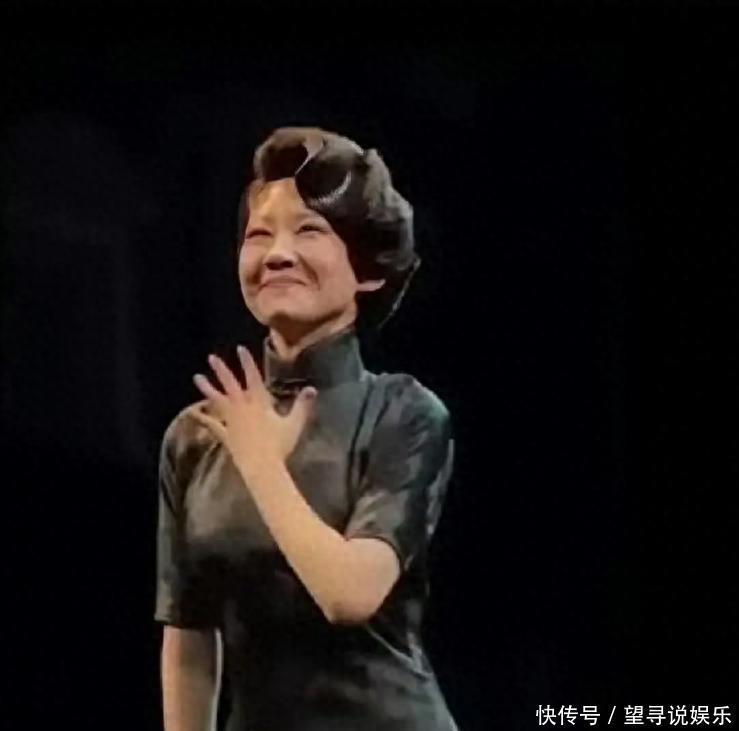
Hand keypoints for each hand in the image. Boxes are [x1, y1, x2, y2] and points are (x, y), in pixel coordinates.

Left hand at [189, 345, 316, 475]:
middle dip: (222, 370)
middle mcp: (242, 407)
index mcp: (259, 402)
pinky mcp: (226, 435)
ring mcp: (231, 421)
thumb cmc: (280, 444)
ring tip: (197, 377)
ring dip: (208, 388)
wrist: (262, 466)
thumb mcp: (295, 424)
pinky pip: (213, 425)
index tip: (240, 349)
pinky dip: (204, 419)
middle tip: (211, 357)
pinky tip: (195, 413)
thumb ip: (302, 405)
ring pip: (218, 401)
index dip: (247, 362)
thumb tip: (312, 388)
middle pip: (230, 384)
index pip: (253, 377)